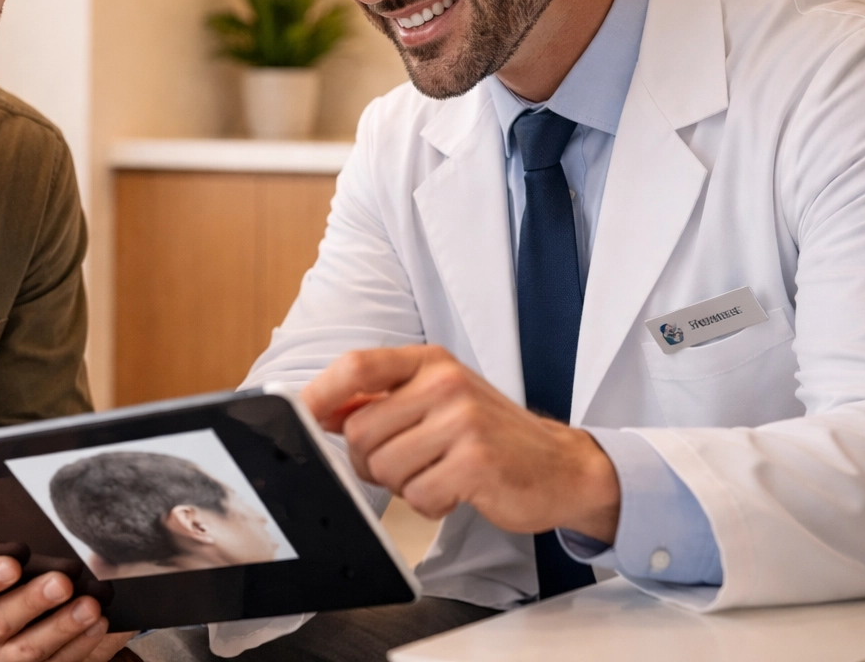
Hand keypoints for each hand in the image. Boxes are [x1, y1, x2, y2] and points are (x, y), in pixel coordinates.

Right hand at [0, 536, 131, 661]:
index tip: (13, 563)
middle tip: (62, 582)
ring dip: (63, 628)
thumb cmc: (16, 569)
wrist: (41, 605)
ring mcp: (10, 657)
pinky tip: (102, 624)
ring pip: (30, 651)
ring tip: (91, 605)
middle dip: (32, 602)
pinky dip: (83, 645)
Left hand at [302, 345, 620, 540]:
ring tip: (435, 474)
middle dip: (370, 461)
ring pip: (385, 467)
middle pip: (361, 431)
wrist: (561, 465)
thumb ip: (384, 398)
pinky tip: (455, 490)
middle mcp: (445, 383)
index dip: (320, 393)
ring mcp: (463, 421)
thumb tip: (322, 409)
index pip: (357, 366)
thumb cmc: (491, 434)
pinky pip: (418, 496)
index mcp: (430, 362)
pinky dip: (429, 504)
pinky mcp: (476, 463)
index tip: (303, 415)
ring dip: (401, 485)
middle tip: (403, 465)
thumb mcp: (438, 398)